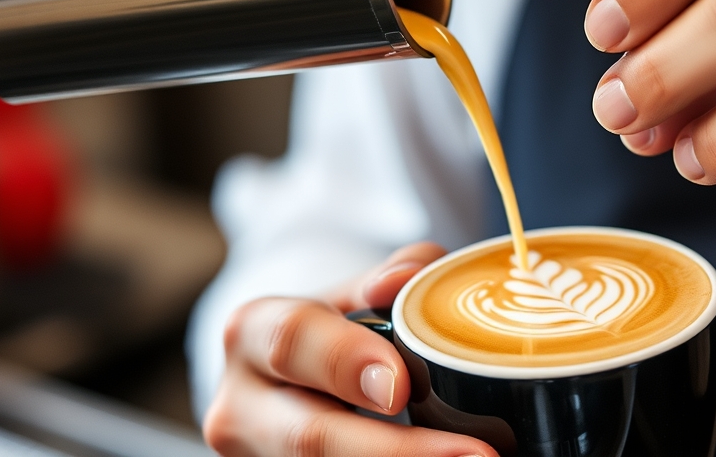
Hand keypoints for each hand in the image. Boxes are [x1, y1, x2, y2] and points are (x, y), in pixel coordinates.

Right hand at [203, 243, 497, 456]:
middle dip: (394, 451)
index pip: (292, 341)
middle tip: (475, 453)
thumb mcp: (354, 291)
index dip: (346, 362)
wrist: (290, 379)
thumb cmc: (336, 328)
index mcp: (251, 331)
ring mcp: (256, 454)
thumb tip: (407, 280)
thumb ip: (392, 276)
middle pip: (310, 437)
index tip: (401, 386)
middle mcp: (240, 403)